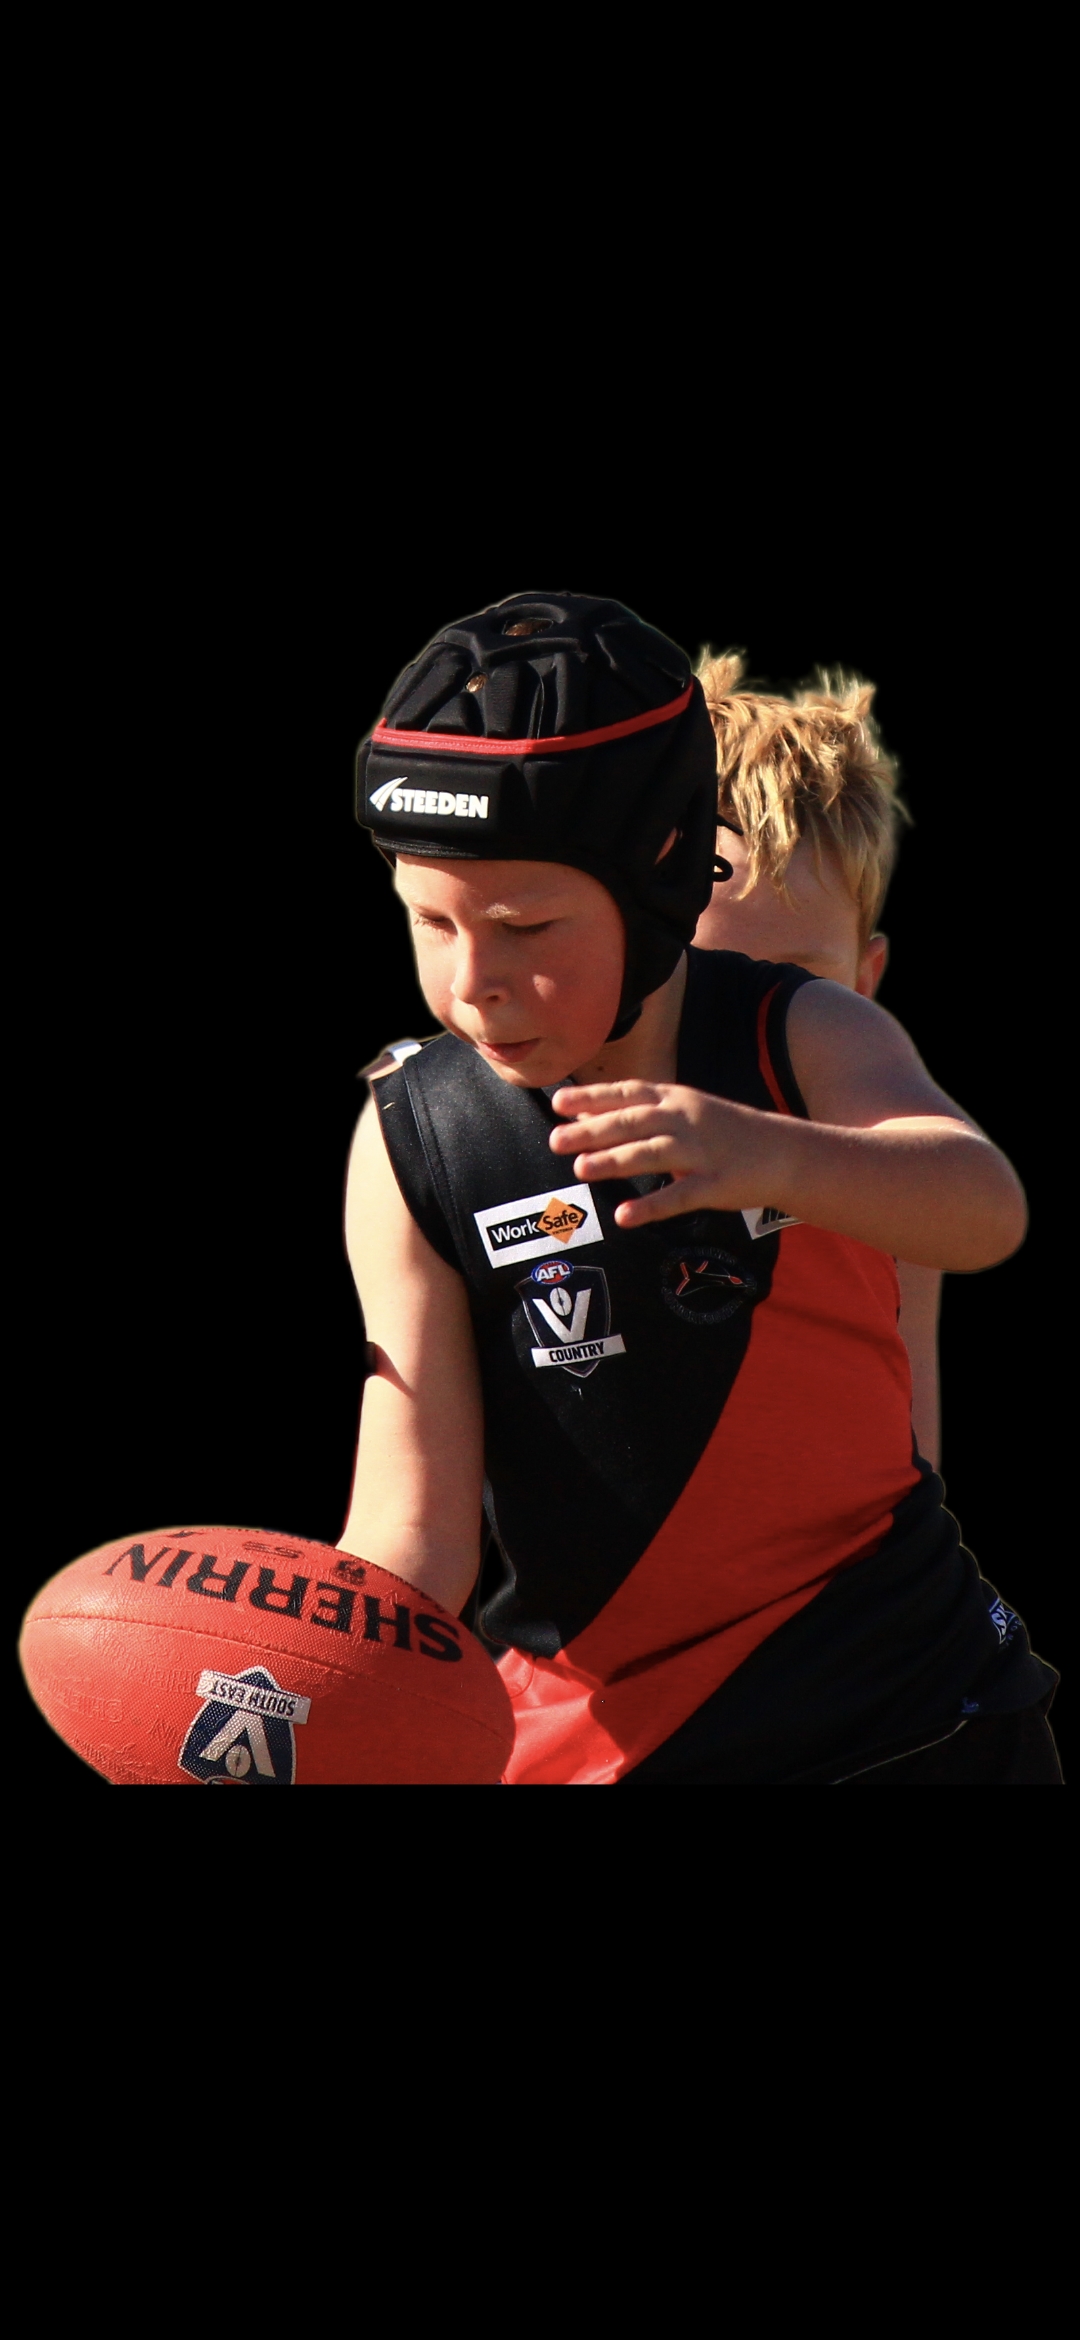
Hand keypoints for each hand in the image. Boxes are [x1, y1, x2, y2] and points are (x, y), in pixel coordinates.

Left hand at [549, 1080, 790, 1229]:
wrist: (783, 1152)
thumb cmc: (724, 1132)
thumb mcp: (684, 1111)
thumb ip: (638, 1113)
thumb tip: (582, 1117)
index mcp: (676, 1099)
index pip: (628, 1093)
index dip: (592, 1098)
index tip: (557, 1103)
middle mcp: (686, 1120)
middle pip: (633, 1123)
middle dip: (593, 1131)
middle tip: (555, 1140)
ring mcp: (702, 1151)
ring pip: (652, 1154)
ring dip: (614, 1160)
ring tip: (580, 1169)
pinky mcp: (716, 1184)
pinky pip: (680, 1196)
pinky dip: (652, 1206)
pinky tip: (625, 1215)